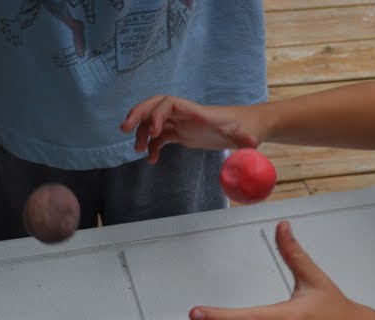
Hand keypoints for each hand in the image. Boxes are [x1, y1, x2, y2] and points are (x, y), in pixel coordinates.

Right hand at [120, 95, 265, 162]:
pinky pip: (161, 137)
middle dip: (138, 114)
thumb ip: (247, 139)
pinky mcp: (183, 134)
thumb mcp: (248, 135)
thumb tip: (251, 145)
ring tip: (137, 150)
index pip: (169, 104)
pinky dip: (153, 146)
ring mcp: (182, 124)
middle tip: (123, 128)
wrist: (249, 128)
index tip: (154, 132)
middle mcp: (185, 115)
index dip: (157, 115)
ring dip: (142, 133)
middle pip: (154, 106)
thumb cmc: (248, 129)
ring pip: (154, 122)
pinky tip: (152, 160)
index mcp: (195, 112)